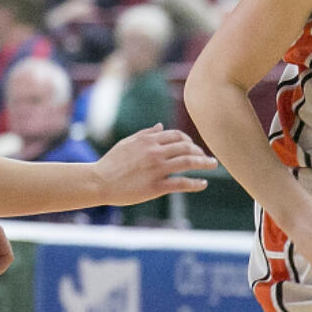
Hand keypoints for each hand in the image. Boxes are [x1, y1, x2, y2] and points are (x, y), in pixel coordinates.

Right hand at [95, 124, 216, 205]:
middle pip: (186, 147)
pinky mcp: (156, 186)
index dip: (189, 141)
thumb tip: (161, 125)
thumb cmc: (111, 162)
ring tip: (212, 165)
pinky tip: (203, 184)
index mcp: (148, 140)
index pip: (176, 136)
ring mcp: (156, 169)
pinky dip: (195, 183)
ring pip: (188, 162)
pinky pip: (181, 183)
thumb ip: (146, 133)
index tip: (194, 148)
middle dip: (200, 151)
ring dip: (204, 163)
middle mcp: (155, 152)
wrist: (99, 182)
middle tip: (207, 158)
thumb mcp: (127, 142)